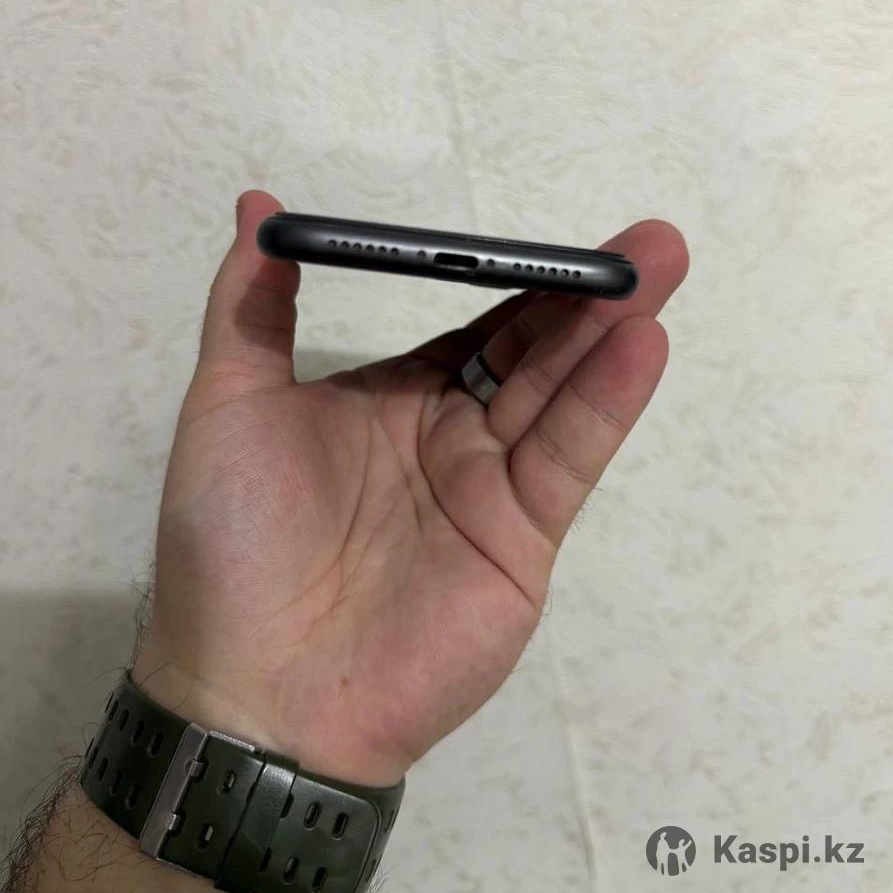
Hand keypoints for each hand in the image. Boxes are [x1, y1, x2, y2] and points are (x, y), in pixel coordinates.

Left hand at [134, 192, 687, 787]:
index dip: (516, 278)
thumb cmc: (233, 539)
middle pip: (533, 352)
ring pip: (559, 396)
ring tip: (662, 268)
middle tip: (648, 243)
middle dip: (587, 295)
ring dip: (611, 334)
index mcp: (391, 399)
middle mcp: (449, 435)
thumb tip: (256, 203)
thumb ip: (250, 306)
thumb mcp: (229, 404)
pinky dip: (606, 404)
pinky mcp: (524, 541)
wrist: (257, 689)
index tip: (556, 237)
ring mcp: (490, 489)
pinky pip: (567, 460)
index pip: (473, 326)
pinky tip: (641, 345)